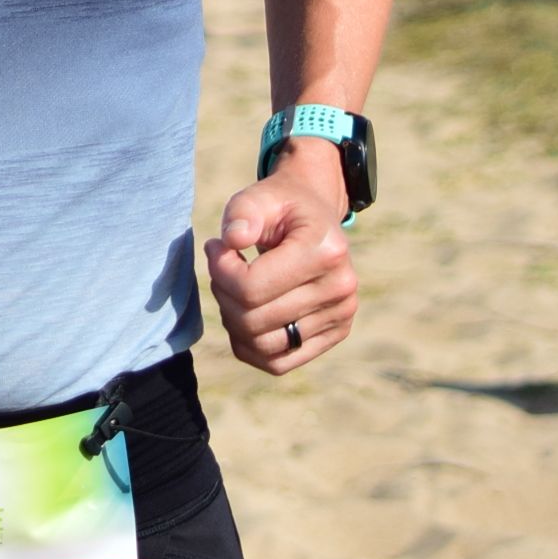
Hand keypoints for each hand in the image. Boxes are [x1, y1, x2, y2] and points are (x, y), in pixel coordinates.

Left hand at [203, 139, 356, 373]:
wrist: (316, 218)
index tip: (216, 247)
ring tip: (233, 289)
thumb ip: (242, 212)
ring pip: (263, 346)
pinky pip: (279, 363)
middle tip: (221, 267)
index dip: (219, 271)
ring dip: (233, 321)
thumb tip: (231, 241)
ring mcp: (342, 315)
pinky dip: (250, 347)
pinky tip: (242, 315)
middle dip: (223, 294)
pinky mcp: (335, 334)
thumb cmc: (281, 206)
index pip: (251, 287)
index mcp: (326, 250)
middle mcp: (341, 288)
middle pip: (254, 320)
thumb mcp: (258, 196)